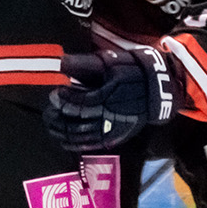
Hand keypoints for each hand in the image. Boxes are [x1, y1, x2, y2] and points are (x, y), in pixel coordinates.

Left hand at [43, 49, 174, 152]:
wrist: (158, 90)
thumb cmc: (133, 71)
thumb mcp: (111, 62)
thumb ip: (85, 65)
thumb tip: (61, 63)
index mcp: (108, 96)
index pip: (79, 103)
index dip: (64, 100)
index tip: (54, 94)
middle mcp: (110, 116)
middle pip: (77, 122)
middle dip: (58, 118)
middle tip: (48, 112)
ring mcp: (113, 129)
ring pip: (81, 136)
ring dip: (63, 132)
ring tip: (52, 124)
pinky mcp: (116, 137)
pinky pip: (91, 145)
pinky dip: (74, 144)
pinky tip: (64, 139)